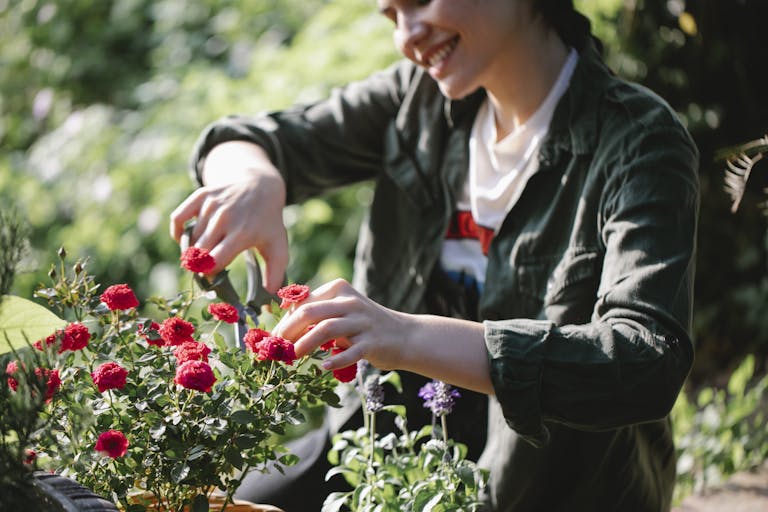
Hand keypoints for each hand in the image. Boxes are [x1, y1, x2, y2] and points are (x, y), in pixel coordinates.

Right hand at [169, 142, 288, 291]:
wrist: (260, 186)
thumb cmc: (268, 223)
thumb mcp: (278, 247)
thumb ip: (275, 276)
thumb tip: (268, 302)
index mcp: (243, 233)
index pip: (214, 262)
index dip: (209, 275)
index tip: (214, 278)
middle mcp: (225, 218)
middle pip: (198, 253)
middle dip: (199, 266)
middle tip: (206, 269)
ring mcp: (212, 205)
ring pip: (189, 239)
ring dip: (191, 251)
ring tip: (202, 255)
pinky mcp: (201, 196)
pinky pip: (178, 219)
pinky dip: (178, 232)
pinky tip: (187, 239)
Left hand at [274, 278, 492, 393]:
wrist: (405, 336)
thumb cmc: (365, 326)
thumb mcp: (342, 312)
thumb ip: (317, 314)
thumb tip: (282, 327)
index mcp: (340, 290)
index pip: (304, 302)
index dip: (285, 321)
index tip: (273, 338)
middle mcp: (351, 302)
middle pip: (311, 312)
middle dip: (288, 330)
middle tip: (276, 348)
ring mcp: (363, 322)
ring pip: (327, 329)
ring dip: (306, 344)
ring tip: (293, 357)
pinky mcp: (373, 342)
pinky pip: (351, 351)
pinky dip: (335, 360)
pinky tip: (324, 368)